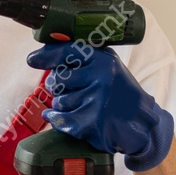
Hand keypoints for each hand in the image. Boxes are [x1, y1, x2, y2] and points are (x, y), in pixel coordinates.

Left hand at [26, 43, 174, 171]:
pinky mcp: (93, 123)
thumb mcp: (108, 65)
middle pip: (57, 78)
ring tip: (78, 105)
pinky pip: (60, 119)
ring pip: (58, 100)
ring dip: (62, 104)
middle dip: (57, 86)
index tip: (32, 60)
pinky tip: (56, 116)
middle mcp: (101, 78)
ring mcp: (97, 101)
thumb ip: (83, 57)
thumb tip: (44, 54)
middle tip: (68, 90)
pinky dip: (55, 118)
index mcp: (104, 61)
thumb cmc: (120, 92)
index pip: (67, 51)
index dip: (47, 55)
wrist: (142, 123)